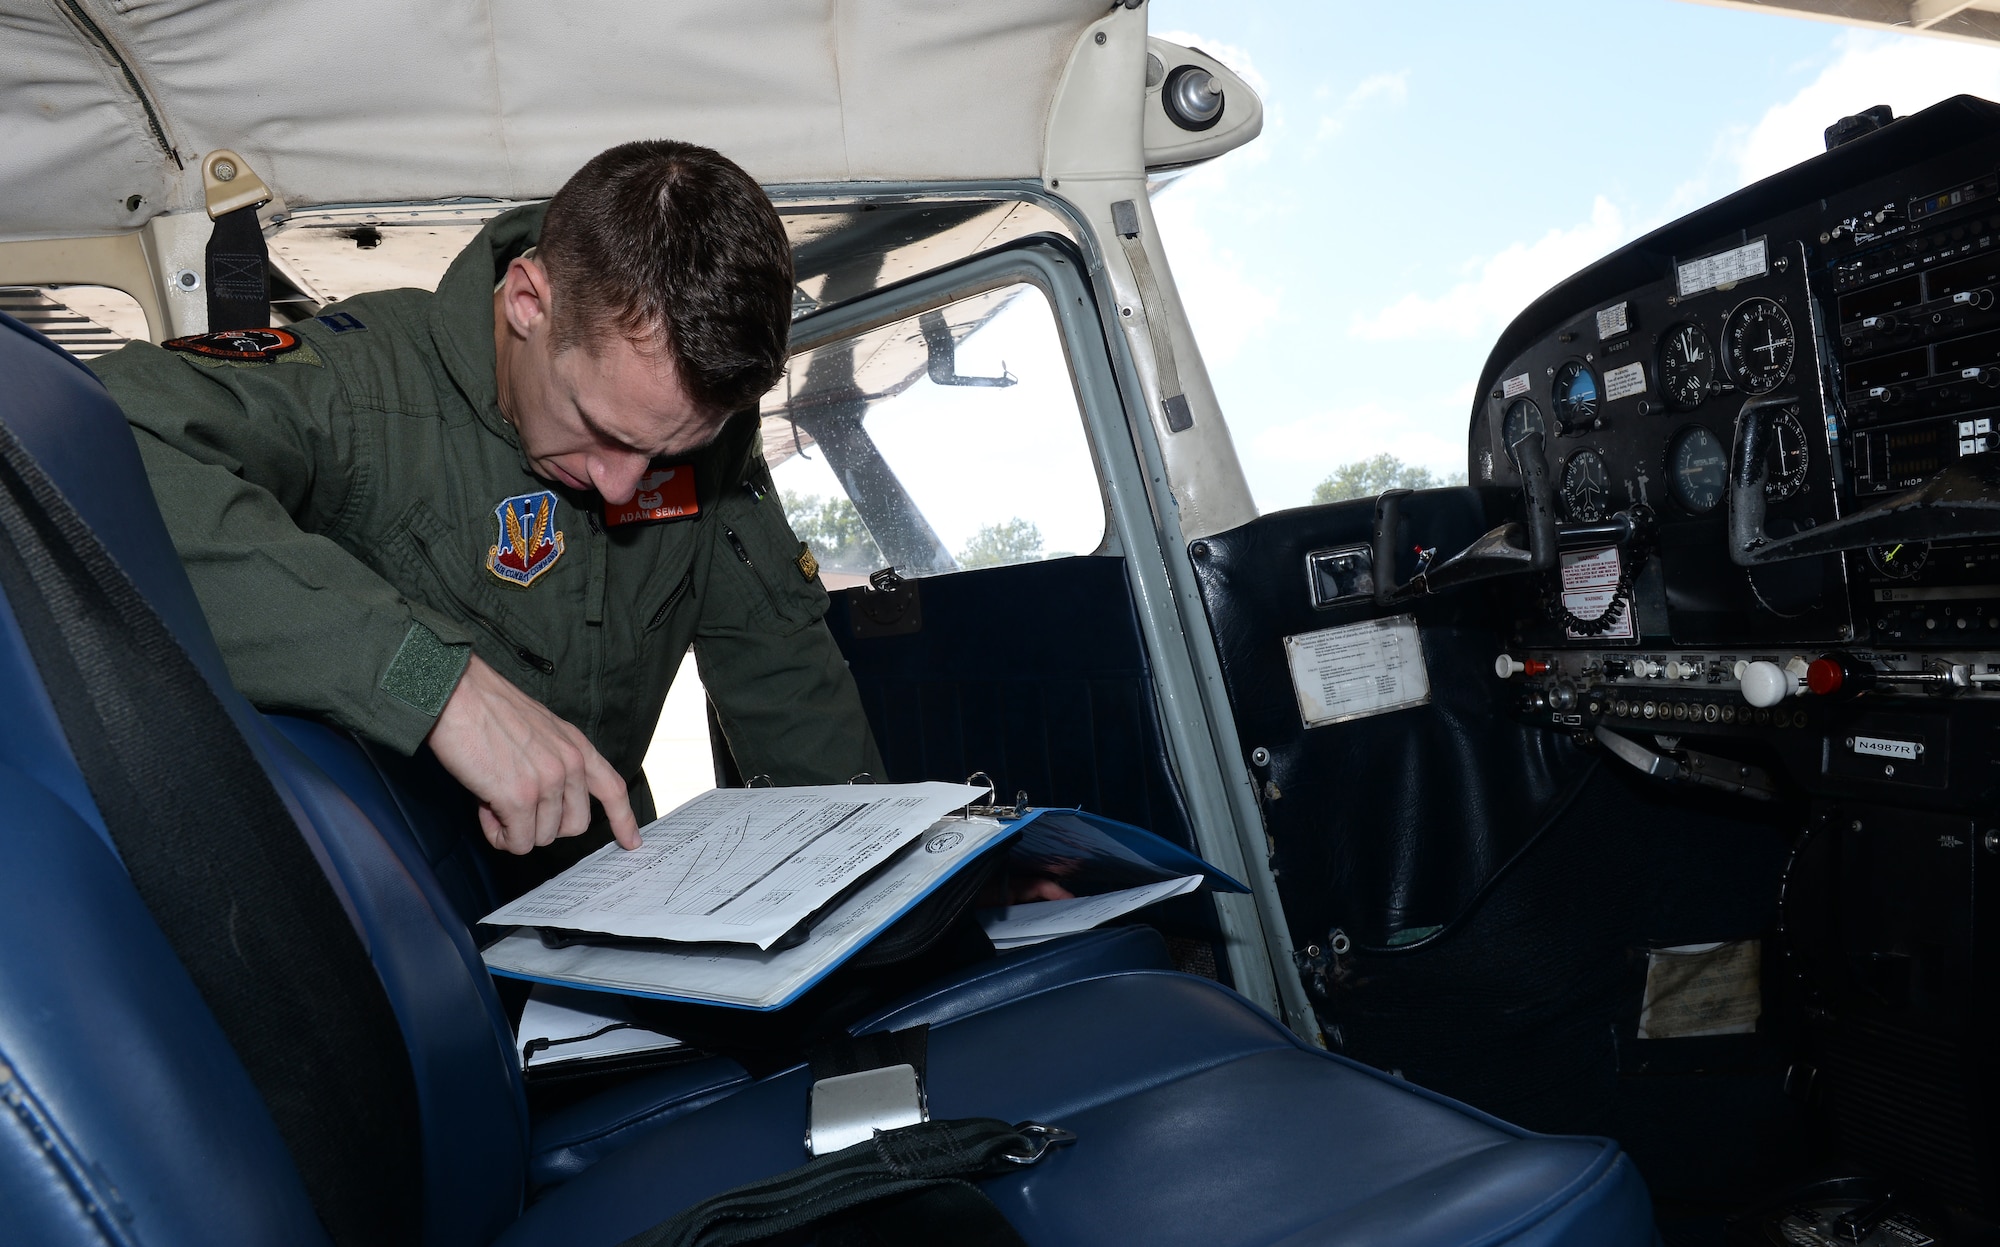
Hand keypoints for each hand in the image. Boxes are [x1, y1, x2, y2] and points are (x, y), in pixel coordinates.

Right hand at [426, 654, 641, 854]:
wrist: (455, 693)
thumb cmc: (486, 709)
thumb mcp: (539, 729)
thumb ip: (553, 762)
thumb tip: (545, 805)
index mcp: (576, 746)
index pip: (613, 788)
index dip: (623, 819)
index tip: (631, 842)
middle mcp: (570, 765)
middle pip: (574, 826)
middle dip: (543, 825)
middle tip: (512, 803)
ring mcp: (547, 782)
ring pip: (542, 837)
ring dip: (514, 827)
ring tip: (491, 795)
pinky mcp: (519, 798)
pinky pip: (517, 842)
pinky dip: (499, 835)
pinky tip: (484, 808)